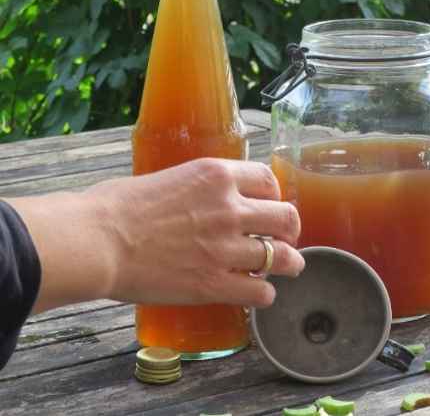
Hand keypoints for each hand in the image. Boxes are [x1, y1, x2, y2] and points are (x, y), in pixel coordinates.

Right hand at [10, 158, 304, 312]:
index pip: (268, 181)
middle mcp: (229, 209)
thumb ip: (194, 189)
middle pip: (286, 218)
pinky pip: (260, 291)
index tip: (270, 206)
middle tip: (285, 240)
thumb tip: (197, 198)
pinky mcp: (214, 283)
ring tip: (291, 267)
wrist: (95, 242)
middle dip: (290, 230)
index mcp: (216, 177)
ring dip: (290, 263)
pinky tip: (259, 295)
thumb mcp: (165, 179)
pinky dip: (265, 294)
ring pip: (282, 256)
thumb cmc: (113, 208)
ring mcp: (225, 247)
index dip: (274, 196)